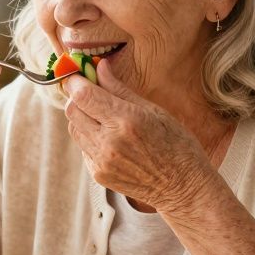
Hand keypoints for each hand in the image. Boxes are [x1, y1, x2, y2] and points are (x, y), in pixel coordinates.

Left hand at [63, 60, 217, 213]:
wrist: (183, 188)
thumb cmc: (177, 144)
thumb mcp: (154, 111)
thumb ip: (121, 89)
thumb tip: (99, 66)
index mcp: (126, 120)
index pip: (83, 95)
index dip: (76, 81)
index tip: (80, 75)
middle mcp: (109, 142)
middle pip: (72, 110)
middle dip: (77, 97)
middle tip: (90, 92)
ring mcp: (102, 161)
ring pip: (74, 129)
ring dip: (82, 117)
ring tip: (104, 116)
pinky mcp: (98, 175)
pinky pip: (83, 148)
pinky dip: (90, 138)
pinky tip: (111, 138)